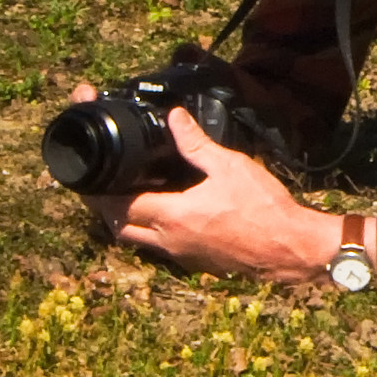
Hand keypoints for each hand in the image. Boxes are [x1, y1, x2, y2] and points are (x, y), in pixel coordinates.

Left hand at [80, 106, 341, 282]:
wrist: (290, 249)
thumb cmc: (264, 209)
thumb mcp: (229, 167)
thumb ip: (196, 143)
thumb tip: (173, 116)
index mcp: (171, 217)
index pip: (117, 204)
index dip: (96, 188)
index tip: (86, 172)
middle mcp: (168, 241)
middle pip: (118, 226)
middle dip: (103, 206)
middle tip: (98, 182)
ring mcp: (180, 254)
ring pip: (136, 239)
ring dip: (124, 219)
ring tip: (124, 192)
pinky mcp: (195, 260)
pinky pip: (158, 245)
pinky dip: (148, 228)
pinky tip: (160, 209)